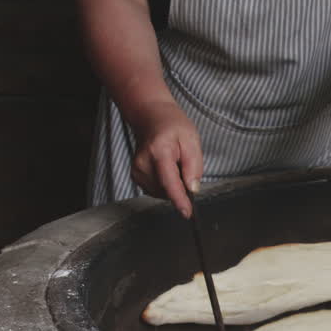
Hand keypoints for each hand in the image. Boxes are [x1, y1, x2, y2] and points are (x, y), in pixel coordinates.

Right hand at [128, 100, 202, 217]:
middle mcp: (143, 163)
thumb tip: (192, 189)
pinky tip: (166, 168)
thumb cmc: (173, 126)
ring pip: (162, 192)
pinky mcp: (136, 176)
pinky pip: (157, 190)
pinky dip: (165, 184)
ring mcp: (137, 171)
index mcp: (159, 152)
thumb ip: (194, 166)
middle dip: (181, 185)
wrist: (152, 118)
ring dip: (173, 185)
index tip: (187, 212)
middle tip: (183, 164)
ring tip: (174, 163)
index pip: (169, 182)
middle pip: (167, 190)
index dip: (179, 200)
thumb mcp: (192, 140)